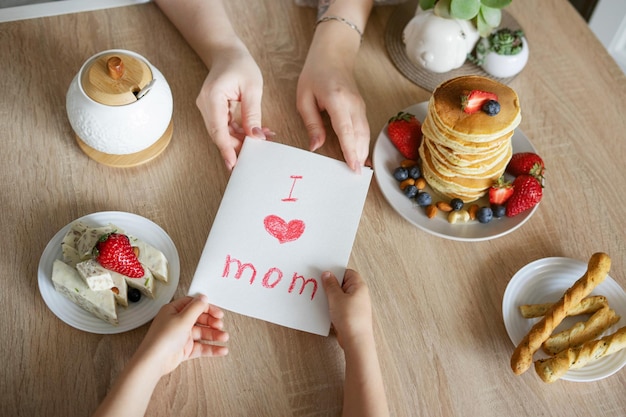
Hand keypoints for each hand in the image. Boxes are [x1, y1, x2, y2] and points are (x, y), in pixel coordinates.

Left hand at [135, 295, 228, 376]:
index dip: (207, 308)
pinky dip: (211, 348)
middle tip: (220, 325)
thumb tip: (203, 297)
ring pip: (202, 333)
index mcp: (174, 311)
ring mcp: (181, 336)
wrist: (154, 361)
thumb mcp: (182, 318)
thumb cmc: (163, 338)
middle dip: (212, 322)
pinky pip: (201, 347)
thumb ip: (196, 307)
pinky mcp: (184, 349)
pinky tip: (222, 350)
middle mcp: (178, 322)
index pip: (194, 305)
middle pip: (200, 319)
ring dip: (214, 335)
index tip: (218, 313)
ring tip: (224, 337)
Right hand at [196, 41, 272, 169]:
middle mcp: (205, 104)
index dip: (226, 149)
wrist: (227, 53)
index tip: (234, 163)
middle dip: (238, 147)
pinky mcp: (213, 111)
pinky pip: (226, 127)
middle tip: (255, 157)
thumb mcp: (252, 88)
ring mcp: (207, 108)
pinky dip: (240, 132)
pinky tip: (256, 132)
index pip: (218, 129)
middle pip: (219, 134)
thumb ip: (253, 114)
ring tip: (262, 140)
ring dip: (242, 139)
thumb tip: (256, 136)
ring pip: (223, 133)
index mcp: (212, 97)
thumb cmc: (239, 65)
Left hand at [297, 46, 369, 172]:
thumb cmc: (316, 73)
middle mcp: (353, 104)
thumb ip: (311, 123)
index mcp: (337, 100)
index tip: (353, 167)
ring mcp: (360, 106)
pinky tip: (360, 156)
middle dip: (359, 157)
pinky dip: (364, 144)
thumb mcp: (304, 98)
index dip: (350, 150)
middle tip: (356, 177)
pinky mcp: (362, 108)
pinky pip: (365, 129)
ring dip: (363, 152)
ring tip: (359, 171)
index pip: (346, 130)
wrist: (333, 54)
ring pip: (365, 134)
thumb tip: (316, 146)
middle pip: (360, 136)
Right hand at [321, 269, 372, 349]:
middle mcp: (359, 294)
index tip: (324, 274)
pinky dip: (333, 307)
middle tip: (320, 285)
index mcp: (359, 286)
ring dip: (331, 297)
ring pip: (340, 296)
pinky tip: (325, 309)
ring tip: (321, 299)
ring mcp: (355, 305)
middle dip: (331, 285)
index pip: (347, 272)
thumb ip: (330, 284)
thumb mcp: (336, 297)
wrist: (355, 340)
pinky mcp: (351, 315)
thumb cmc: (350, 318)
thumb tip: (327, 274)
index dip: (336, 272)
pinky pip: (340, 306)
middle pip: (343, 284)